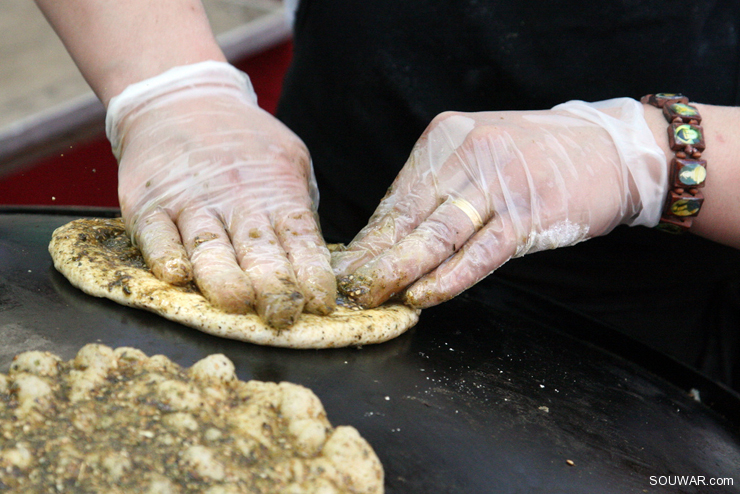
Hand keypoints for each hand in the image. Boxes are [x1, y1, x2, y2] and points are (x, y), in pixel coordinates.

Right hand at [108, 61, 334, 327]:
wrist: (181, 99)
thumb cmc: (245, 142)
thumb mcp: (289, 161)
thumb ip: (300, 207)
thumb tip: (317, 262)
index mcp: (277, 194)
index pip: (301, 238)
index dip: (311, 271)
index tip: (321, 303)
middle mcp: (236, 200)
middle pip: (258, 249)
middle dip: (272, 285)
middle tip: (283, 315)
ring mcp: (190, 202)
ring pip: (208, 245)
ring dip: (221, 275)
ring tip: (235, 301)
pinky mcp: (149, 204)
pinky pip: (156, 233)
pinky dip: (163, 253)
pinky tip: (174, 273)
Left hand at [332, 98, 666, 308]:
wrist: (610, 149)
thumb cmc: (536, 156)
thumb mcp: (478, 153)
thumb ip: (438, 187)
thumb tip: (391, 236)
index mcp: (446, 137)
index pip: (398, 196)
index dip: (370, 237)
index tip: (347, 265)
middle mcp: (468, 155)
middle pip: (410, 216)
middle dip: (375, 258)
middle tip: (348, 288)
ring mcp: (499, 183)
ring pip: (438, 236)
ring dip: (401, 271)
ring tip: (373, 297)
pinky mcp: (528, 213)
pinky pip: (480, 253)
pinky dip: (450, 278)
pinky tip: (424, 297)